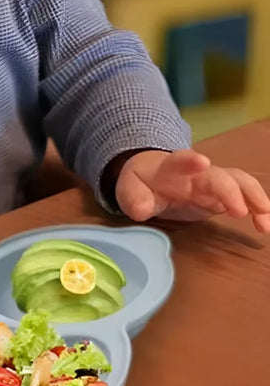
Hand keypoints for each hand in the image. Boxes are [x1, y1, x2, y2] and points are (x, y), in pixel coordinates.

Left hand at [115, 149, 269, 232]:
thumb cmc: (141, 182)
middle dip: (230, 190)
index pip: (180, 159)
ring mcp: (213, 183)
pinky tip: (265, 226)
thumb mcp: (129, 189)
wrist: (152, 176)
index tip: (202, 161)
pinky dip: (259, 210)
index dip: (190, 160)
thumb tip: (141, 209)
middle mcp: (197, 172)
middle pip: (218, 175)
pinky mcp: (223, 197)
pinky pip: (246, 198)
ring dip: (255, 199)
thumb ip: (133, 198)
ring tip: (264, 223)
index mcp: (171, 167)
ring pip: (240, 183)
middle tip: (239, 211)